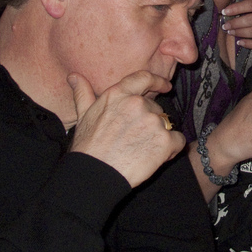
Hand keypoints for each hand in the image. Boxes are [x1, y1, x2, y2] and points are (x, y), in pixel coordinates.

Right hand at [68, 70, 184, 187]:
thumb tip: (73, 76)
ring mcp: (153, 121)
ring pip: (166, 124)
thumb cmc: (88, 147)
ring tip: (141, 149)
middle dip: (150, 121)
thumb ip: (83, 93)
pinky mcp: (164, 140)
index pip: (144, 78)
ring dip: (159, 135)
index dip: (158, 81)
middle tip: (135, 139)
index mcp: (119, 94)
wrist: (96, 174)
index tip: (166, 86)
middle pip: (155, 108)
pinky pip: (178, 140)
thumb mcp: (83, 115)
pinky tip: (156, 157)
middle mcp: (138, 103)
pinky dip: (172, 148)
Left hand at [221, 0, 251, 48]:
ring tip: (230, 32)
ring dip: (239, 33)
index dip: (236, 8)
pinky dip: (249, 44)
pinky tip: (240, 42)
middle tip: (225, 25)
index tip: (224, 12)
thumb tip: (235, 7)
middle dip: (235, 23)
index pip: (250, 5)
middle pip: (250, 20)